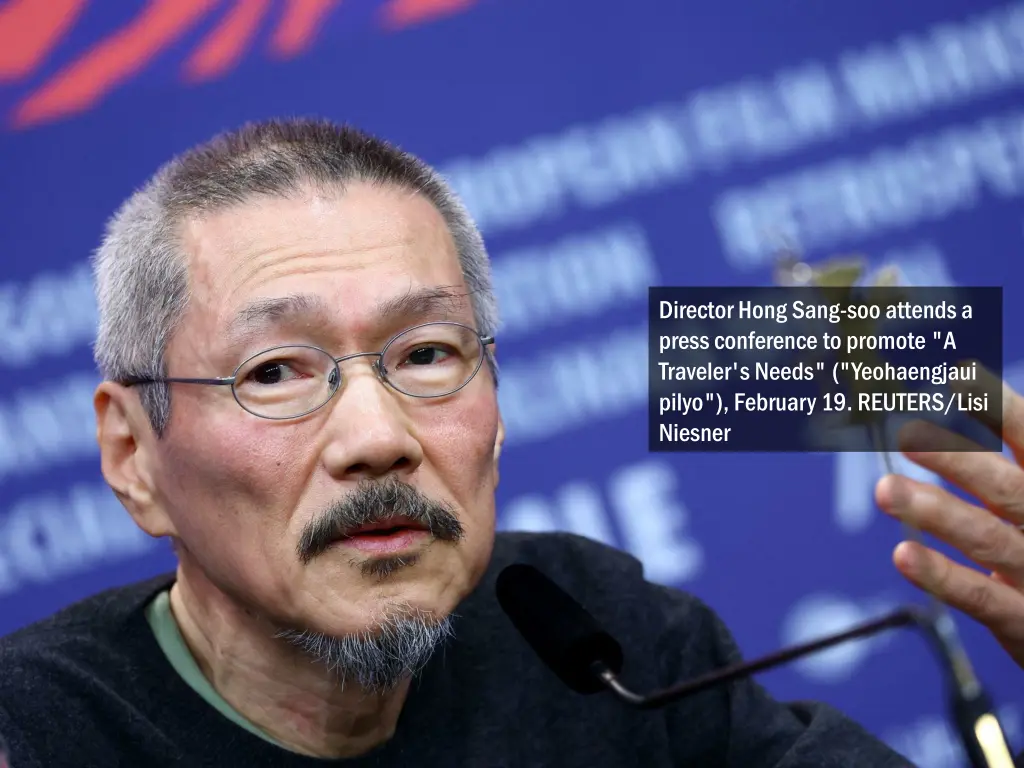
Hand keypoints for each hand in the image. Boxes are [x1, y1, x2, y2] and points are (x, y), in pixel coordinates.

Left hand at [875, 368, 1023, 669]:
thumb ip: (997, 468)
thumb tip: (959, 388)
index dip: (1001, 409)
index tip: (960, 375)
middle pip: (1006, 487)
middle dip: (958, 460)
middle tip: (908, 435)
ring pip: (987, 539)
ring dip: (936, 513)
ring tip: (886, 489)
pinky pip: (980, 597)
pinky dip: (941, 576)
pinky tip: (904, 554)